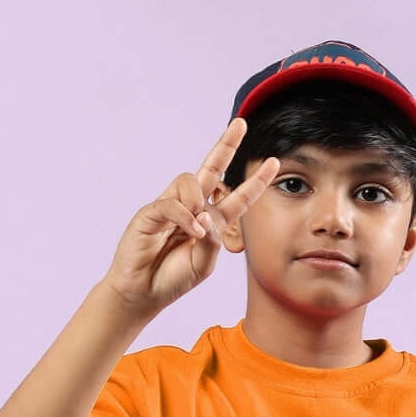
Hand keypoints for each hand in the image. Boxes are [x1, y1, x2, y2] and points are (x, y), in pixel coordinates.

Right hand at [102, 118, 278, 315]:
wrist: (142, 293)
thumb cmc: (172, 279)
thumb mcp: (204, 264)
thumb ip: (213, 241)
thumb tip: (206, 214)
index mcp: (210, 222)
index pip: (235, 197)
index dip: (254, 182)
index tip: (273, 163)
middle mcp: (191, 208)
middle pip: (211, 169)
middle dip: (226, 145)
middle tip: (241, 123)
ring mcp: (170, 207)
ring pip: (190, 182)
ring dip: (198, 203)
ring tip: (197, 230)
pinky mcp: (150, 212)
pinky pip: (172, 203)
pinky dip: (185, 217)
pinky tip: (191, 231)